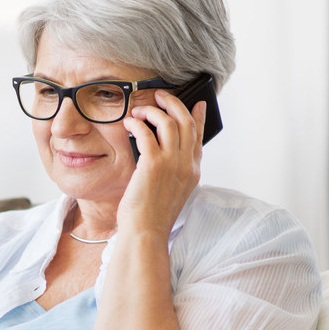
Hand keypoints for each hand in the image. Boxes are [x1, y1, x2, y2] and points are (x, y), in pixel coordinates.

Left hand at [120, 90, 205, 235]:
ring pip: (169, 122)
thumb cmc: (152, 216)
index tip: (196, 104)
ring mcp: (172, 164)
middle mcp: (187, 165)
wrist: (146, 233)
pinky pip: (147, 133)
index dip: (198, 117)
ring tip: (140, 111)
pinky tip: (129, 124)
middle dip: (174, 104)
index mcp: (193, 172)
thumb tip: (162, 152)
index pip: (199, 137)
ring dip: (153, 111)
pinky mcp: (154, 165)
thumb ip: (172, 170)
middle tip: (160, 96)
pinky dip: (137, 124)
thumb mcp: (170, 191)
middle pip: (186, 122)